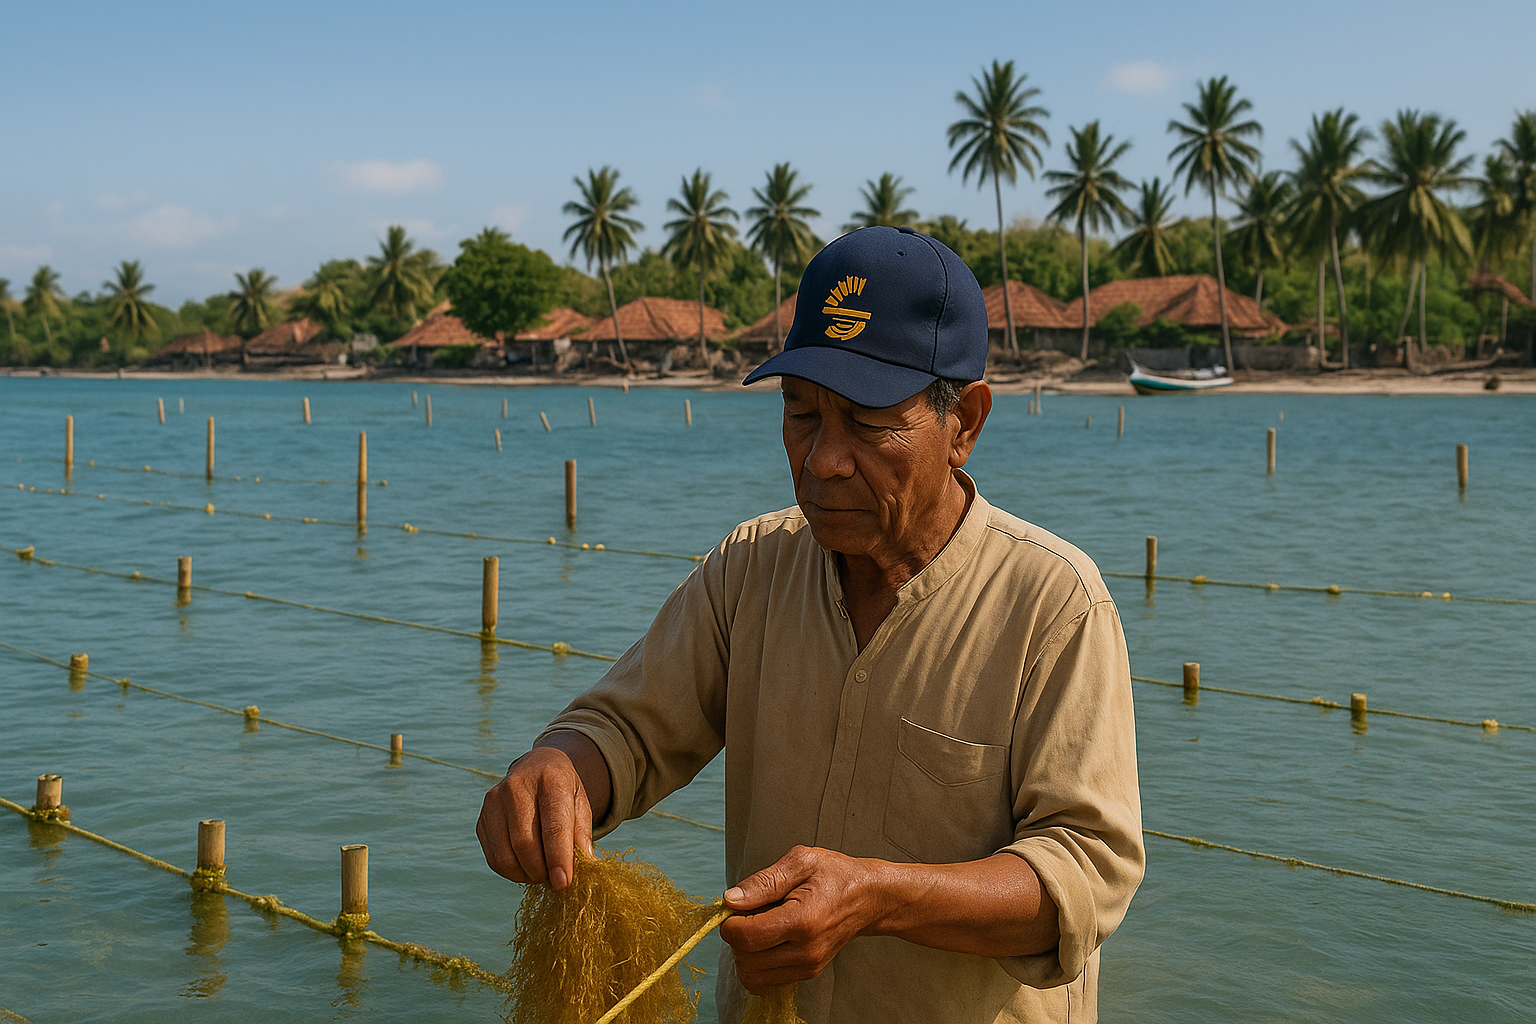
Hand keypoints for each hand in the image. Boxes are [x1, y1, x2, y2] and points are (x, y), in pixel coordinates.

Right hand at [475, 744, 594, 889]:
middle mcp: (516, 787)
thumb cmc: (563, 792)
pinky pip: (494, 858)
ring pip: (506, 855)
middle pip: (525, 843)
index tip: (564, 883)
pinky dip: (512, 872)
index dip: (558, 858)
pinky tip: (526, 866)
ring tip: (542, 872)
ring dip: (526, 875)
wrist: (536, 768)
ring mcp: (494, 802)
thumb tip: (584, 865)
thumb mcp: (581, 804)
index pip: (553, 826)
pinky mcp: (482, 819)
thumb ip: (582, 834)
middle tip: (555, 879)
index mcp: (550, 779)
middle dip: (541, 871)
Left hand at [718, 846, 878, 993]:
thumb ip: (763, 882)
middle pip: (744, 960)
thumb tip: (730, 900)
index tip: (737, 905)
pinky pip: (765, 981)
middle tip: (750, 913)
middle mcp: (805, 951)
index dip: (730, 922)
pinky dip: (757, 964)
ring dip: (745, 954)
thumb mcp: (801, 862)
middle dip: (736, 936)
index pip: (745, 937)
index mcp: (802, 921)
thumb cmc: (836, 875)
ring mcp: (807, 966)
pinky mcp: (807, 973)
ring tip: (760, 927)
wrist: (869, 898)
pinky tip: (768, 940)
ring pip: (752, 977)